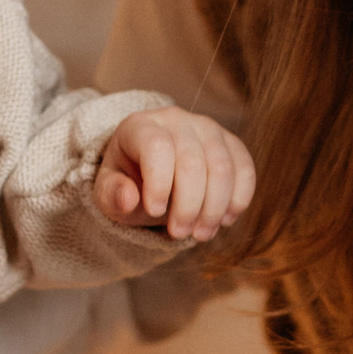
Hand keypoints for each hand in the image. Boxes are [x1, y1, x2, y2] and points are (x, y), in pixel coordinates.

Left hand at [92, 106, 255, 242]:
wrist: (151, 175)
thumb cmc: (128, 184)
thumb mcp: (108, 194)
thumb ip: (112, 196)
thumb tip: (127, 198)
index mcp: (140, 127)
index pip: (156, 147)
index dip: (159, 182)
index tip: (155, 212)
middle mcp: (176, 120)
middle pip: (192, 161)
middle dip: (189, 205)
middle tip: (180, 233)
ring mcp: (207, 128)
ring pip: (222, 167)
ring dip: (214, 208)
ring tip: (201, 234)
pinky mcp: (230, 143)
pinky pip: (244, 168)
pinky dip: (238, 198)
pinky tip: (225, 220)